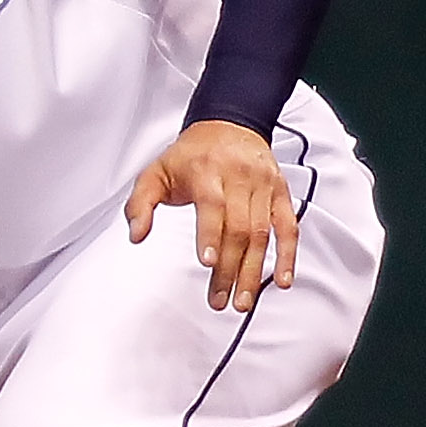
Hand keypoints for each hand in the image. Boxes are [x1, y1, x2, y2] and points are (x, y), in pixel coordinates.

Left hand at [125, 121, 296, 311]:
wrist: (228, 126)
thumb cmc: (189, 156)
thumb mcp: (155, 172)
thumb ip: (140, 204)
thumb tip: (136, 235)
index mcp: (208, 172)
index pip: (213, 206)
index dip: (210, 236)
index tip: (207, 263)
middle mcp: (241, 178)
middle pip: (239, 228)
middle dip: (229, 269)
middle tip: (220, 301)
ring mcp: (265, 187)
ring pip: (263, 233)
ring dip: (255, 271)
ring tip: (243, 301)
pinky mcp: (281, 194)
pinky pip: (289, 227)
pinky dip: (287, 255)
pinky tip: (282, 280)